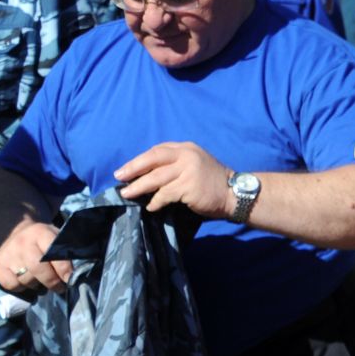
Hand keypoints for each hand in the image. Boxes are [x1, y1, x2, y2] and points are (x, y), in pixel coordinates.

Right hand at [0, 219, 69, 292]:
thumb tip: (79, 273)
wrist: (17, 231)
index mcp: (42, 232)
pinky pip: (12, 285)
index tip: (70, 280)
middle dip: (52, 282)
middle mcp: (23, 242)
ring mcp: (8, 253)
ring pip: (26, 279)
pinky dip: (22, 288)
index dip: (64, 269)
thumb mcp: (57, 238)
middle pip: (38, 269)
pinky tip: (27, 281)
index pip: (53, 253)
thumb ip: (68, 252)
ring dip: (38, 285)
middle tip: (60, 288)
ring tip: (42, 281)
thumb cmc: (44, 240)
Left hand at [114, 142, 233, 217]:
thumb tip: (147, 176)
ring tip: (127, 194)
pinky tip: (151, 207)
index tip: (126, 170)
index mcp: (187, 148)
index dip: (139, 160)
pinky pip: (165, 194)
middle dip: (133, 168)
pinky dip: (156, 201)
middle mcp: (187, 155)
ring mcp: (188, 169)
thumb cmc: (213, 183)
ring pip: (156, 177)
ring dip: (139, 187)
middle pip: (153, 159)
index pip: (157, 151)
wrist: (235, 194)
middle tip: (119, 177)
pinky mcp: (189, 185)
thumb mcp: (195, 166)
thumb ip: (175, 165)